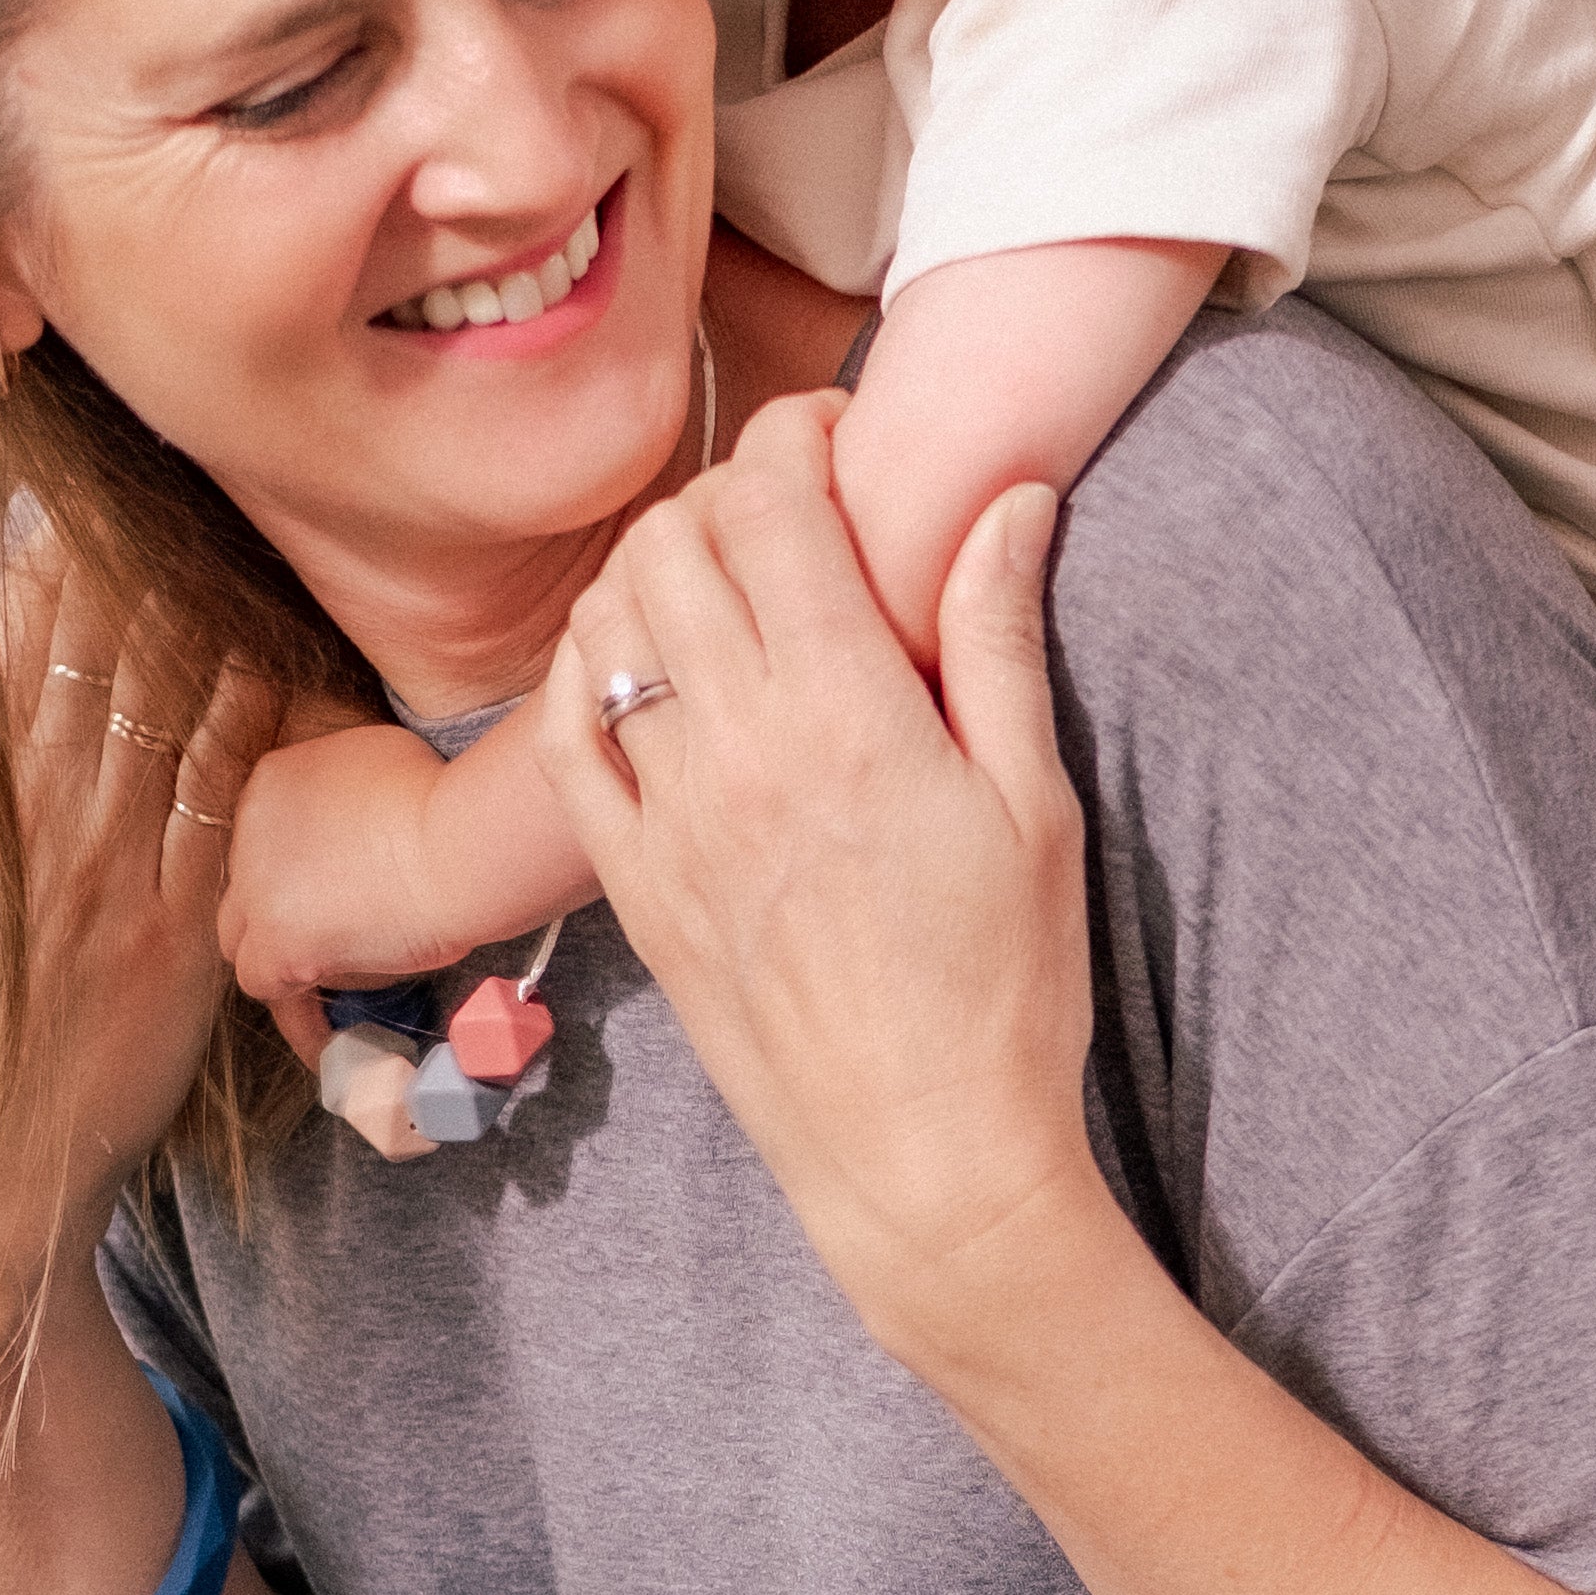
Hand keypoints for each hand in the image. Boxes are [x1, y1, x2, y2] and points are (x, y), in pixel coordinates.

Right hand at [0, 519, 281, 1358]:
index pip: (3, 650)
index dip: (46, 561)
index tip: (74, 485)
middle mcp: (30, 826)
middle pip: (96, 654)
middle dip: (135, 556)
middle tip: (177, 471)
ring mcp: (109, 875)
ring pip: (167, 707)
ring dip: (205, 612)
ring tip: (234, 528)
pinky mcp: (177, 932)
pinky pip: (225, 798)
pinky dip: (250, 717)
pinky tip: (275, 651)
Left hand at [222, 724, 461, 1060]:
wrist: (458, 844)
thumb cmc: (446, 801)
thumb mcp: (381, 764)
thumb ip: (348, 795)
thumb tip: (362, 824)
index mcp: (275, 780)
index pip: (267, 835)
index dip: (300, 868)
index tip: (335, 889)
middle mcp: (251, 829)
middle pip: (248, 885)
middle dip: (283, 910)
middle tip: (333, 934)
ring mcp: (256, 888)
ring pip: (243, 935)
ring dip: (282, 956)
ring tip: (328, 987)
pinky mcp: (275, 942)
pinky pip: (264, 985)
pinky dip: (296, 1009)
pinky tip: (328, 1035)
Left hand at [536, 394, 1103, 1357]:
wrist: (923, 1161)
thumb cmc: (1008, 990)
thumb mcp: (1034, 803)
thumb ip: (997, 638)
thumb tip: (1009, 496)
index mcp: (849, 715)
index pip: (773, 507)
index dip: (795, 434)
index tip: (836, 433)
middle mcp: (737, 752)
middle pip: (676, 541)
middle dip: (726, 488)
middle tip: (787, 509)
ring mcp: (668, 818)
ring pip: (610, 621)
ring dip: (655, 565)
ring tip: (722, 580)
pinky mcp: (631, 883)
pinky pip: (562, 735)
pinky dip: (585, 666)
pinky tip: (639, 660)